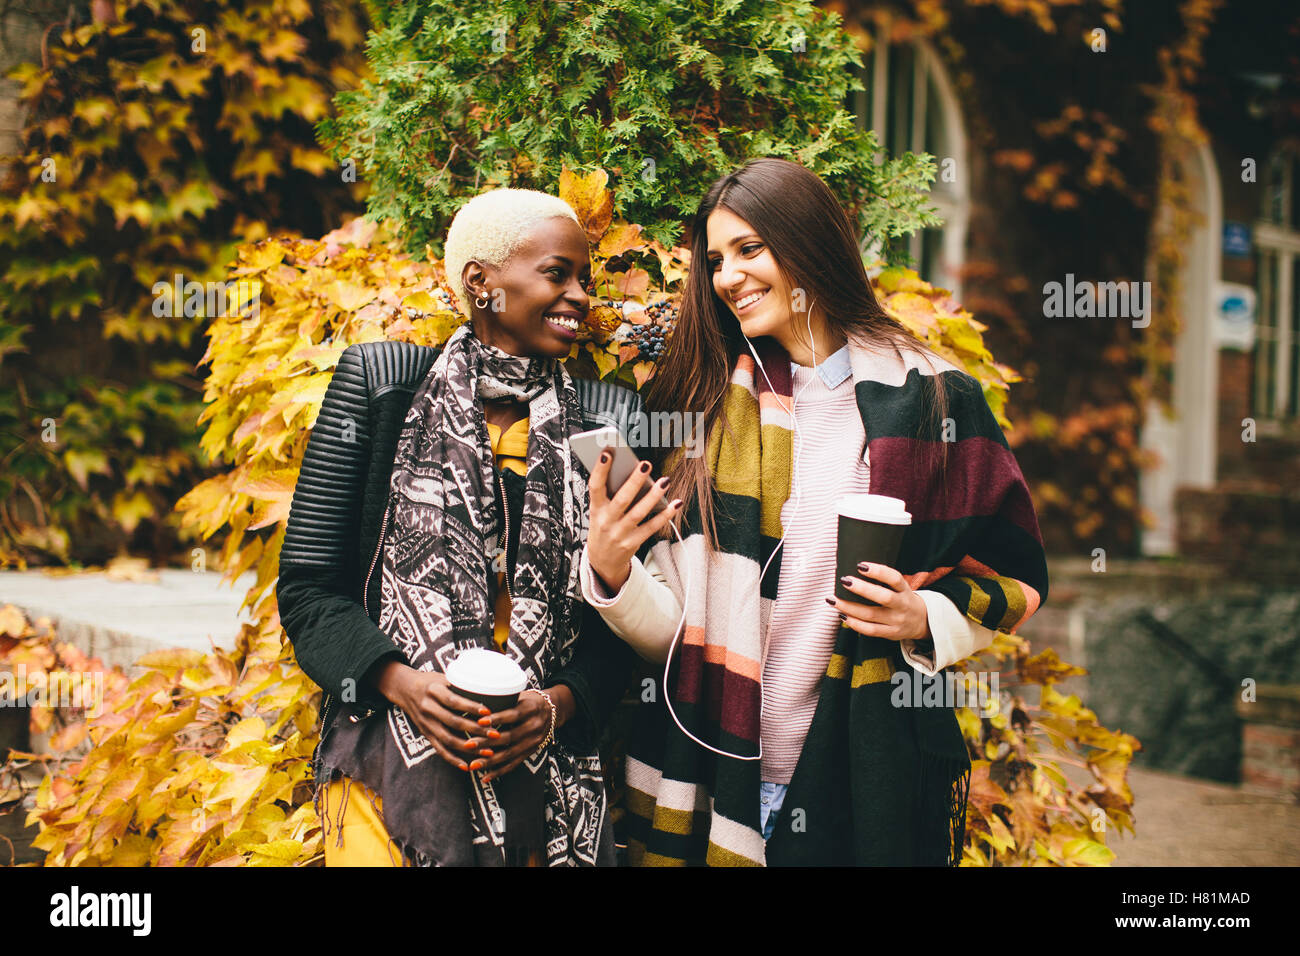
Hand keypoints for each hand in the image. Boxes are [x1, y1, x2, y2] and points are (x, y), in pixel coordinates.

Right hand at [383, 667, 502, 772]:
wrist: (403, 688)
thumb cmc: (430, 681)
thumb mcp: (443, 677)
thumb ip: (461, 684)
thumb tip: (490, 687)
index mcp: (434, 690)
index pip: (453, 701)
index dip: (470, 707)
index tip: (488, 711)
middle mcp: (428, 707)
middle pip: (453, 722)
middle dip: (476, 730)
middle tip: (495, 734)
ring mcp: (426, 723)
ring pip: (448, 739)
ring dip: (469, 747)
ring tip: (488, 751)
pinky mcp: (425, 734)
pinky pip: (439, 749)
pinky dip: (453, 759)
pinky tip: (466, 766)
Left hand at [478, 686, 572, 782]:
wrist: (552, 710)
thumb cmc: (529, 700)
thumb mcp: (521, 695)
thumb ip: (503, 702)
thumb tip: (475, 704)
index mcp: (531, 709)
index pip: (512, 715)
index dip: (496, 719)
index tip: (479, 722)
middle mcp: (534, 726)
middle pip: (508, 736)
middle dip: (486, 742)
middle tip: (468, 745)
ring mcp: (534, 741)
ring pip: (509, 753)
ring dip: (490, 761)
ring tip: (473, 764)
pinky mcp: (531, 751)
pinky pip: (514, 764)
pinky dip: (499, 771)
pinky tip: (485, 776)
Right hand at [586, 449, 681, 591]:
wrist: (602, 561)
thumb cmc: (603, 527)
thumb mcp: (599, 511)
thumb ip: (610, 494)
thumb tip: (628, 470)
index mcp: (595, 509)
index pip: (595, 487)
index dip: (599, 470)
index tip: (607, 453)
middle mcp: (606, 521)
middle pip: (622, 499)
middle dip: (634, 481)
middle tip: (645, 464)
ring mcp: (620, 533)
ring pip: (638, 513)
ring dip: (653, 496)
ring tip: (664, 481)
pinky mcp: (633, 543)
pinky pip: (651, 527)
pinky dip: (665, 515)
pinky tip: (676, 503)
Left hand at [827, 562, 929, 642]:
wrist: (922, 621)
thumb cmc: (903, 599)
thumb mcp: (901, 587)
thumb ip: (884, 580)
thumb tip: (856, 569)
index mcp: (905, 590)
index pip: (895, 578)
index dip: (879, 571)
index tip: (861, 565)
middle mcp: (902, 605)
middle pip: (883, 597)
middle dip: (862, 589)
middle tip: (844, 580)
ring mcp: (896, 621)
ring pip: (871, 615)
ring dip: (849, 607)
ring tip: (833, 599)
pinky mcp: (890, 633)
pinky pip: (869, 630)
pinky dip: (854, 623)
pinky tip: (842, 615)